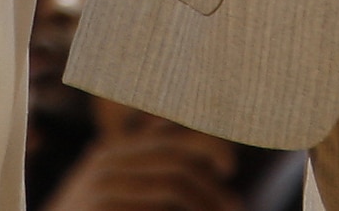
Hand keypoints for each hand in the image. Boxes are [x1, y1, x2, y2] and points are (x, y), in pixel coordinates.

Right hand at [45, 122, 237, 210]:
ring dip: (206, 203)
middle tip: (235, 206)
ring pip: (174, 184)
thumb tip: (193, 157)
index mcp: (111, 153)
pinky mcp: (105, 205)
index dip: (205, 146)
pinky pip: (159, 203)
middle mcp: (107, 162)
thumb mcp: (111, 192)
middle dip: (211, 184)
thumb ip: (142, 171)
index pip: (168, 135)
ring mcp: (104, 185)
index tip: (229, 167)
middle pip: (177, 158)